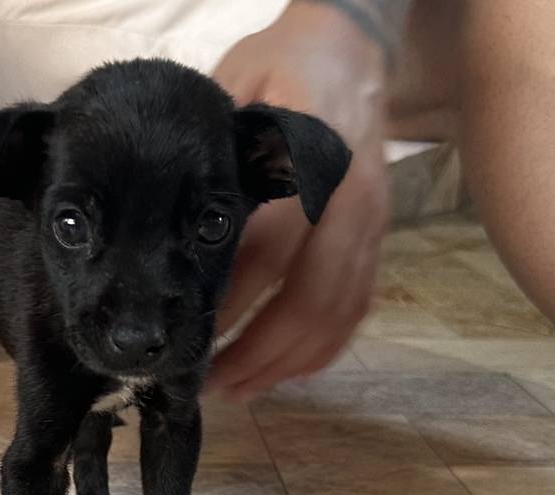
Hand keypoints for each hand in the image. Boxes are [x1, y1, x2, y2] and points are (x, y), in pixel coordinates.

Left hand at [209, 6, 391, 398]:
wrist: (351, 46)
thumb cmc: (282, 68)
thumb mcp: (238, 91)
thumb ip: (216, 157)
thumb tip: (176, 231)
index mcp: (314, 158)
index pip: (272, 247)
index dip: (232, 299)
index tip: (189, 332)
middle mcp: (351, 198)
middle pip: (309, 299)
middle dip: (258, 352)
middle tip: (211, 383)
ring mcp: (372, 224)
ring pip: (336, 314)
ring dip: (287, 362)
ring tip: (240, 389)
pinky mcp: (379, 240)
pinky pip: (356, 309)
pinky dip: (323, 350)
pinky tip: (287, 374)